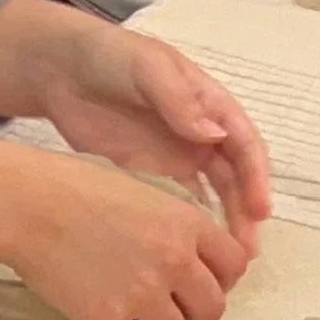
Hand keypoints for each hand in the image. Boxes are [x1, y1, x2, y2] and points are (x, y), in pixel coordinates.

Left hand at [0, 0, 271, 253]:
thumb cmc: (109, 57)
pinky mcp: (150, 176)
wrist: (61, 71)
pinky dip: (189, 228)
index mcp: (209, 104)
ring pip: (211, 197)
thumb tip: (213, 134)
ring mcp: (176, 157)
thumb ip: (178, 100)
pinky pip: (177, 206)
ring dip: (222, 226)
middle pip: (233, 178)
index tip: (259, 210)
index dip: (255, 177)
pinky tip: (190, 254)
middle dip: (244, 213)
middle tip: (245, 252)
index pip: (244, 144)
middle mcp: (200, 134)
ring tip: (227, 262)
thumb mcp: (147, 68)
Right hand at [0, 139, 249, 319]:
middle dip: (191, 318)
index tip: (196, 287)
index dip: (219, 282)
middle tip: (167, 315)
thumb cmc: (71, 187)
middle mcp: (174, 259)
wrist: (26, 204)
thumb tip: (182, 252)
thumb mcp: (140, 190)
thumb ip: (169, 222)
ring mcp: (142, 292)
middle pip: (211, 311)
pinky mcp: (107, 319)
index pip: (234, 266)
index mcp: (186, 222)